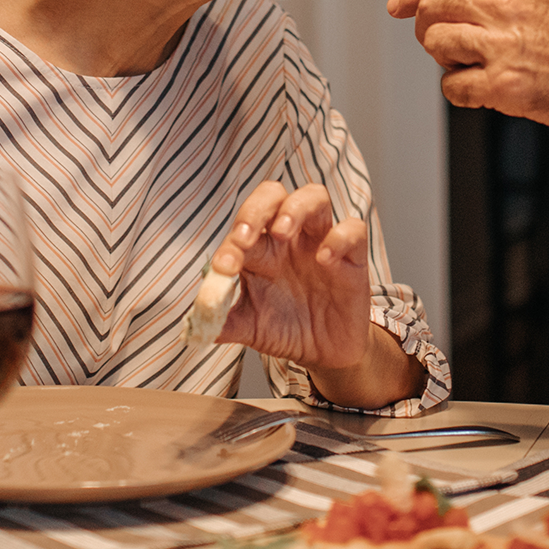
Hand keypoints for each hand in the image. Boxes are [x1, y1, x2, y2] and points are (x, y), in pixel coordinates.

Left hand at [212, 181, 371, 373]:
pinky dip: (339, 237)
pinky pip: (353, 229)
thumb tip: (195, 322)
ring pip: (314, 196)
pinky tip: (325, 259)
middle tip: (246, 237)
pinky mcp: (352, 256)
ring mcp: (321, 241)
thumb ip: (223, 322)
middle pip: (273, 195)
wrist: (324, 353)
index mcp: (261, 250)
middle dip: (256, 209)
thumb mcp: (250, 328)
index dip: (231, 241)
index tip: (224, 266)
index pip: (243, 226)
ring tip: (283, 231)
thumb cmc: (286, 329)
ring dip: (295, 208)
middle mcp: (290, 238)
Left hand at [388, 0, 548, 136]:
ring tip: (472, 67)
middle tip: (438, 42)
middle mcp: (505, 4)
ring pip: (437, 45)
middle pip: (433, 7)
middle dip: (426, 26)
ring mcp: (502, 45)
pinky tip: (483, 91)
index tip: (402, 3)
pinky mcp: (504, 86)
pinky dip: (461, 92)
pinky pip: (454, 88)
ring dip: (446, 59)